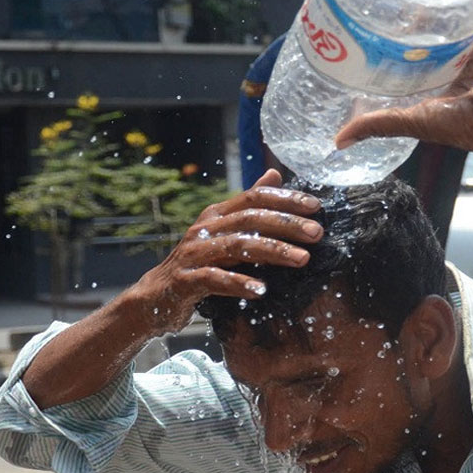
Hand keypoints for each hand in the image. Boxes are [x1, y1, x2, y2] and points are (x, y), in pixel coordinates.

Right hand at [134, 170, 322, 333]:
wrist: (155, 297)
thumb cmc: (197, 264)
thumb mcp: (222, 232)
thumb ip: (248, 206)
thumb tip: (274, 174)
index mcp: (216, 215)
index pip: (254, 198)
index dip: (285, 199)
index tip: (316, 206)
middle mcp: (204, 229)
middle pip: (249, 219)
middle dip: (286, 224)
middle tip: (317, 233)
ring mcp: (192, 254)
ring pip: (236, 247)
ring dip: (272, 251)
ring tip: (302, 259)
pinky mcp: (185, 281)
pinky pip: (214, 279)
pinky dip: (238, 283)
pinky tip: (261, 290)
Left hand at [334, 15, 472, 168]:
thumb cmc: (469, 125)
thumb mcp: (414, 123)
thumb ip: (378, 125)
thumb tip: (339, 141)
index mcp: (436, 84)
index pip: (405, 63)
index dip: (384, 53)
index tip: (359, 41)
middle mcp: (453, 63)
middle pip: (423, 38)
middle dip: (402, 25)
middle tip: (375, 9)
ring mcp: (471, 44)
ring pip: (445, 19)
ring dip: (428, 7)